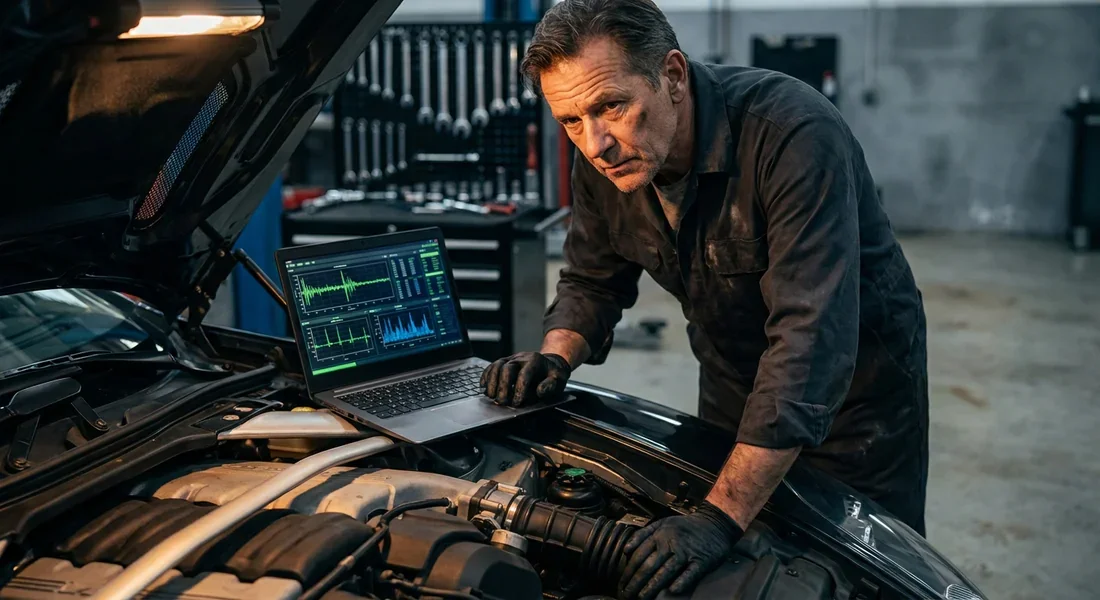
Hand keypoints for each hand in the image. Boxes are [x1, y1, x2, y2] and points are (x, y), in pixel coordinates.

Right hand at [479, 352, 570, 406]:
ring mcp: (511, 358)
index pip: (524, 374)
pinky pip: (491, 366)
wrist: (549, 363)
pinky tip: (483, 387)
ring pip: (496, 366)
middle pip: (507, 368)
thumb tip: (539, 391)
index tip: (516, 402)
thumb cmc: (553, 374)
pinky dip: (485, 376)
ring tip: (491, 396)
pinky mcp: (503, 362)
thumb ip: (550, 385)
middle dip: (503, 387)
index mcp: (535, 360)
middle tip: (502, 402)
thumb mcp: (559, 379)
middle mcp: (521, 357)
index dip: (519, 389)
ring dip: (491, 382)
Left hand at [619, 502, 743, 599]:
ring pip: (666, 571)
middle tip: (627, 594)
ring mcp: (686, 552)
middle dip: (636, 582)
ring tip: (642, 597)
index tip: (621, 583)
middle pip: (649, 565)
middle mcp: (671, 543)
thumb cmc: (686, 526)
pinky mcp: (701, 560)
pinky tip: (672, 590)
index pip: (639, 555)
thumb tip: (626, 550)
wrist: (714, 522)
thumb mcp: (662, 523)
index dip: (628, 571)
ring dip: (652, 586)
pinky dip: (682, 581)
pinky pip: (690, 573)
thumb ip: (643, 535)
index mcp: (659, 535)